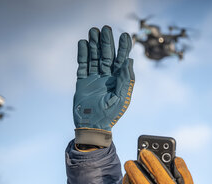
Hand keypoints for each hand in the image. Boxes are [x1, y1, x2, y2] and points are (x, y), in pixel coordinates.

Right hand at [73, 25, 134, 147]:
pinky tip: (83, 43)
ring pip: (94, 58)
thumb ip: (125, 80)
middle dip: (107, 42)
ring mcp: (94, 78)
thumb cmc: (110, 116)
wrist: (92, 127)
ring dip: (94, 45)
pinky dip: (82, 54)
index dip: (123, 48)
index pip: (122, 61)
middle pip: (107, 56)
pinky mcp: (83, 82)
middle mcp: (107, 77)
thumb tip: (129, 61)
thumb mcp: (121, 98)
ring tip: (93, 31)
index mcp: (118, 81)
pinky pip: (82, 65)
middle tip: (106, 29)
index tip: (125, 36)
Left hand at [123, 149, 200, 183]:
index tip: (144, 152)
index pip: (160, 173)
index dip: (150, 160)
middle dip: (133, 168)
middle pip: (142, 181)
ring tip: (128, 171)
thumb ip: (185, 175)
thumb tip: (177, 159)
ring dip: (128, 178)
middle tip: (130, 161)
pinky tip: (129, 183)